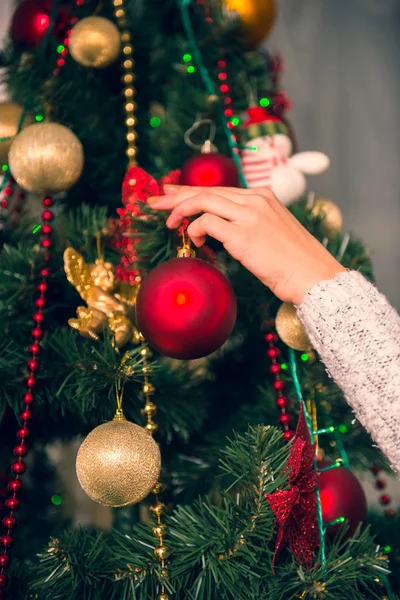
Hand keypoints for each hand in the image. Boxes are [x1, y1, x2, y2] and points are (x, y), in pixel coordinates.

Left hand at [148, 185, 344, 304]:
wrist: (314, 277)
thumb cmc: (294, 263)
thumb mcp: (272, 233)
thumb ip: (249, 224)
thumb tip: (220, 230)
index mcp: (263, 197)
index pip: (220, 189)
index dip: (193, 191)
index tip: (173, 194)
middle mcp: (256, 200)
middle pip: (207, 190)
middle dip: (177, 196)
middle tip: (155, 201)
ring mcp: (250, 214)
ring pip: (203, 201)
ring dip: (181, 212)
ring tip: (169, 225)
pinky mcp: (243, 233)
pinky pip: (207, 223)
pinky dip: (196, 231)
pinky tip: (196, 243)